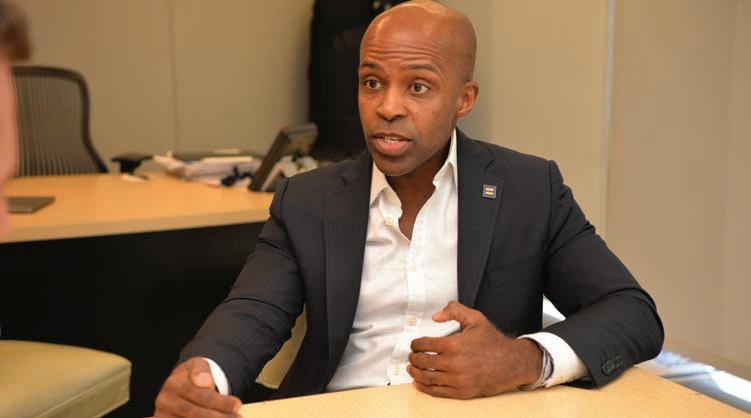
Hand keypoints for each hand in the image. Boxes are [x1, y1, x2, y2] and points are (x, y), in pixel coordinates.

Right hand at [155, 357, 241, 417]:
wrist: (180, 384)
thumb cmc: (192, 375)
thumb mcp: (198, 365)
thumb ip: (201, 370)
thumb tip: (205, 383)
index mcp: (173, 384)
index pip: (200, 395)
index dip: (221, 402)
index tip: (237, 405)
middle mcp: (164, 402)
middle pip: (195, 413)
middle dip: (219, 417)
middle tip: (238, 417)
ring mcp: (163, 416)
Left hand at [407, 301, 541, 398]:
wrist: (512, 363)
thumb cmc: (493, 342)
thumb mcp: (475, 318)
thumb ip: (454, 310)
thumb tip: (435, 316)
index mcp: (453, 345)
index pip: (424, 345)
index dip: (415, 344)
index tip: (414, 344)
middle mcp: (453, 363)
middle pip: (422, 362)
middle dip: (413, 358)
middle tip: (411, 356)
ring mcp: (457, 380)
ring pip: (427, 378)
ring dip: (415, 373)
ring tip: (412, 369)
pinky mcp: (461, 392)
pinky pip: (437, 391)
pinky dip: (424, 388)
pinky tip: (419, 383)